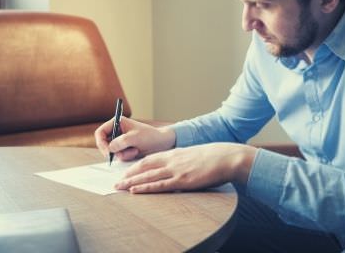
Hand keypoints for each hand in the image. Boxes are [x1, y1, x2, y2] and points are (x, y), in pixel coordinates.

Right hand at [94, 117, 175, 160]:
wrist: (162, 143)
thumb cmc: (150, 136)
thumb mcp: (135, 138)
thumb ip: (120, 142)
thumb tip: (109, 148)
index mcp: (118, 122)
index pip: (100, 132)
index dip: (101, 142)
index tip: (107, 151)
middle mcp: (117, 131)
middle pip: (104, 144)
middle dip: (113, 150)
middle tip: (121, 154)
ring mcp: (120, 141)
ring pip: (112, 152)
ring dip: (122, 154)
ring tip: (135, 150)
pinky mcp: (124, 149)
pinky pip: (119, 156)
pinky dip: (126, 156)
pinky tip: (136, 152)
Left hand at [114, 143, 256, 192]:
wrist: (226, 157)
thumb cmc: (214, 157)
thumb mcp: (194, 155)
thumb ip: (183, 161)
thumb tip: (177, 170)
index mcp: (175, 153)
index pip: (150, 159)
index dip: (137, 166)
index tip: (127, 171)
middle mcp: (172, 160)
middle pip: (145, 166)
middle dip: (129, 174)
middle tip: (117, 181)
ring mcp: (176, 170)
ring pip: (148, 176)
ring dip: (132, 182)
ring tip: (119, 187)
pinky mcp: (183, 180)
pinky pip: (160, 185)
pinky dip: (146, 188)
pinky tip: (135, 190)